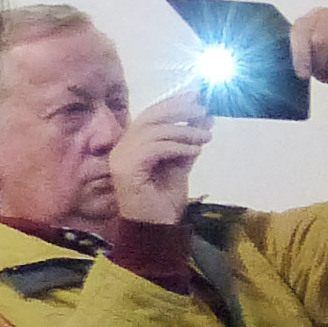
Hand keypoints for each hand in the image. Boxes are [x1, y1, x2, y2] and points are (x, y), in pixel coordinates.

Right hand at [107, 88, 209, 226]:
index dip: (173, 103)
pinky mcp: (126, 168)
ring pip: (155, 132)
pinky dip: (178, 146)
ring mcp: (121, 157)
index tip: (196, 95)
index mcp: (130, 144)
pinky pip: (156, 148)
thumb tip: (204, 117)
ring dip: (185, 131)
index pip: (151, 115)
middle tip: (203, 109)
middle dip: (179, 110)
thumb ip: (187, 141)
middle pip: (151, 117)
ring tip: (206, 136)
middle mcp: (121, 147)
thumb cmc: (164, 201)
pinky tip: (196, 149)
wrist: (156, 231)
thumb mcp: (180, 165)